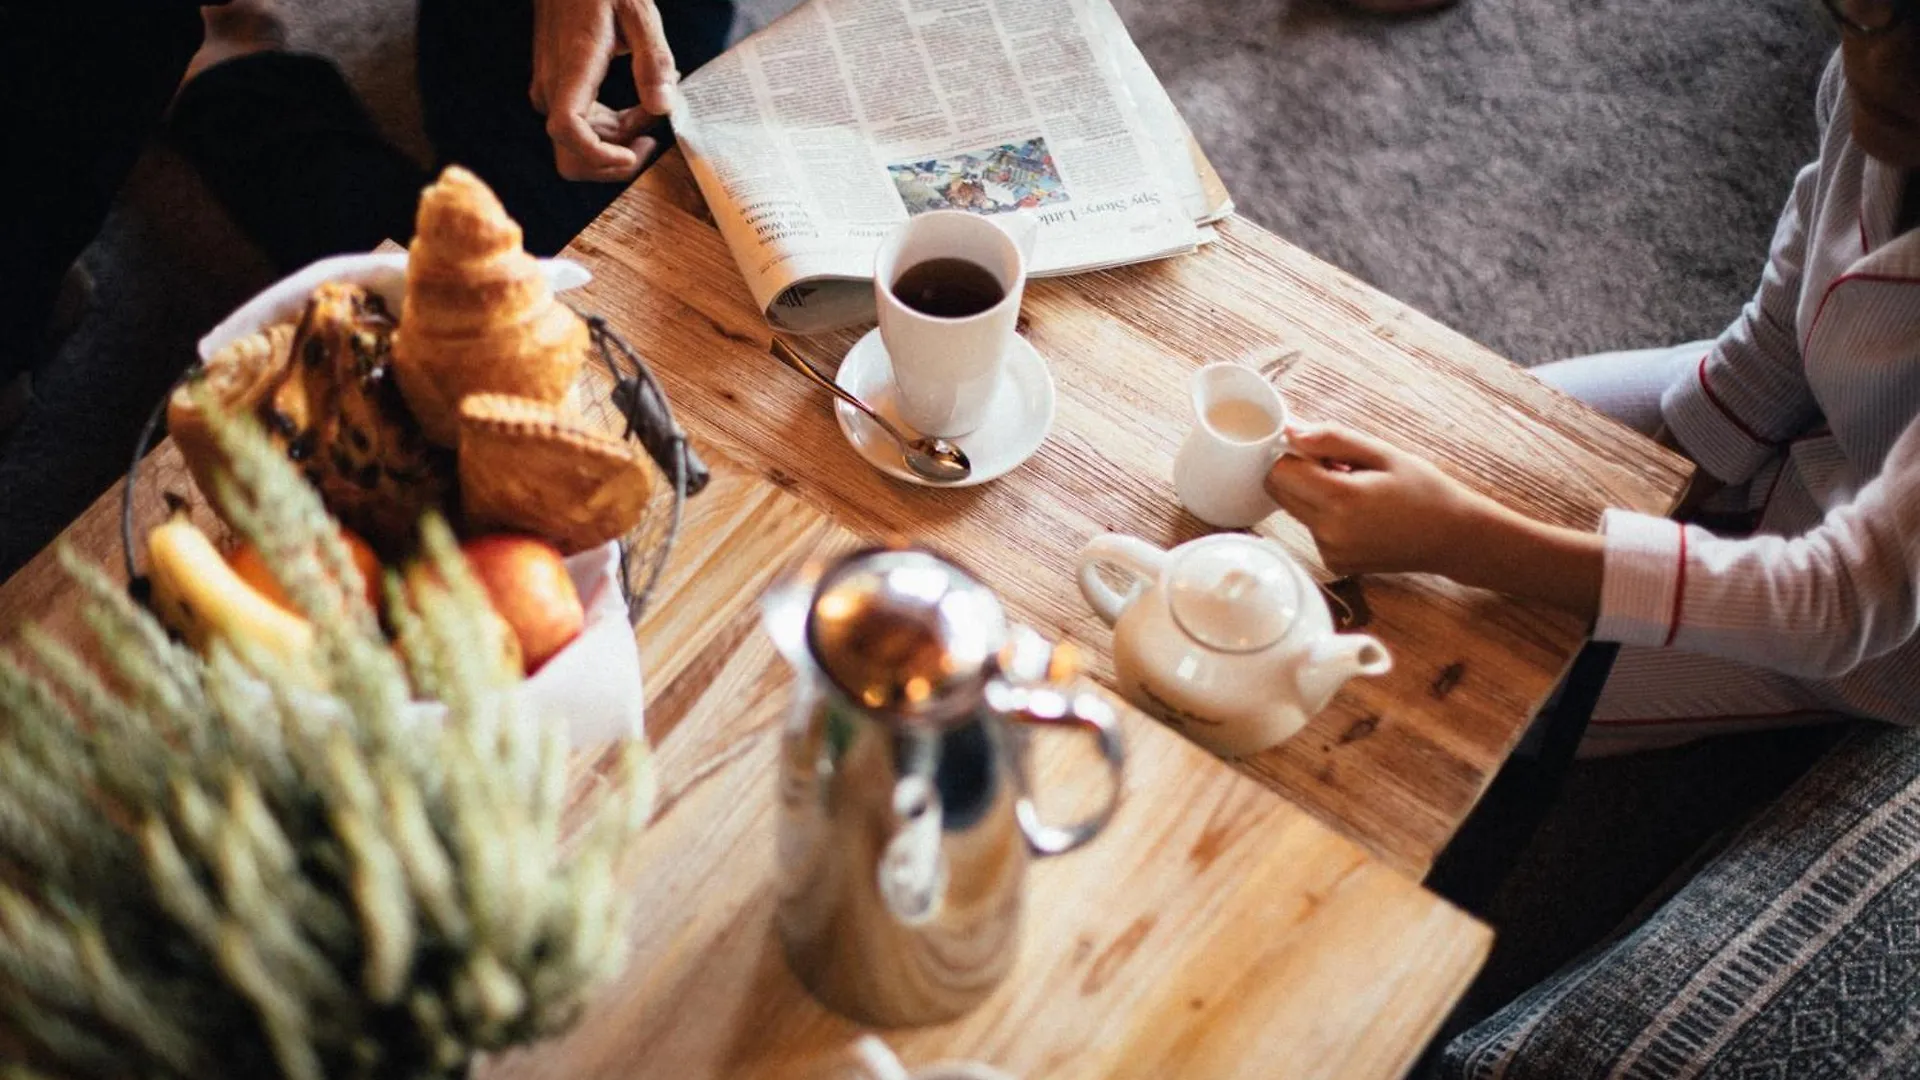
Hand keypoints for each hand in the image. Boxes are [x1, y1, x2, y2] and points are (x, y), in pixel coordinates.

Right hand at [530, 0, 679, 181]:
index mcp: (573, 66)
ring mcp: (550, 90)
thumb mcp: (639, 12)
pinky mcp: (555, 91)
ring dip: (617, 143)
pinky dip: (611, 130)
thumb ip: (654, 60)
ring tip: (650, 114)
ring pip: (577, 146)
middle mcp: (553, 85)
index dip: (597, 155)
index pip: (567, 128)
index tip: (631, 157)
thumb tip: (663, 107)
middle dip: (613, 159)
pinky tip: (637, 107)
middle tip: (650, 137)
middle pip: (571, 155)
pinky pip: (580, 128)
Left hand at [1263, 423, 1494, 577]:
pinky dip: (1325, 516)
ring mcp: (1330, 552)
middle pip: (1279, 492)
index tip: (1323, 452)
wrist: (1451, 537)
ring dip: (1313, 494)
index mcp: (1341, 500)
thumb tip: (1291, 432)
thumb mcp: (1382, 453)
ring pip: (1294, 509)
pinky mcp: (1333, 563)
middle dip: (1300, 473)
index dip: (1296, 455)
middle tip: (1341, 469)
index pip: (1280, 471)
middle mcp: (1329, 532)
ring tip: (1357, 491)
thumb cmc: (1423, 489)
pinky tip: (1360, 514)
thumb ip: (1332, 440)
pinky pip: (1311, 529)